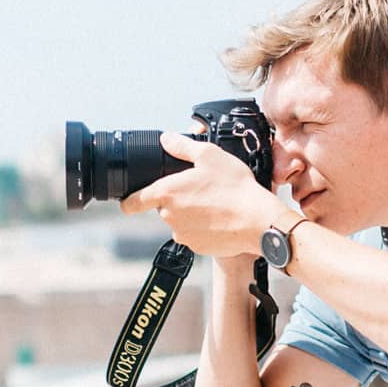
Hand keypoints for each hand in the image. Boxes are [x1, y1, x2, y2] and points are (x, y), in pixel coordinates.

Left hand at [120, 131, 282, 258]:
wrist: (258, 221)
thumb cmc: (235, 187)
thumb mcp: (209, 155)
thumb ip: (182, 146)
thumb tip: (166, 139)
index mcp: (167, 193)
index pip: (133, 203)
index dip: (129, 201)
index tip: (131, 200)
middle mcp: (170, 217)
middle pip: (163, 208)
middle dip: (176, 200)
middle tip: (200, 190)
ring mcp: (183, 235)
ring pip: (180, 222)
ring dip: (191, 214)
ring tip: (215, 203)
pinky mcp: (197, 248)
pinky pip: (195, 235)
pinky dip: (204, 228)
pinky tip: (221, 218)